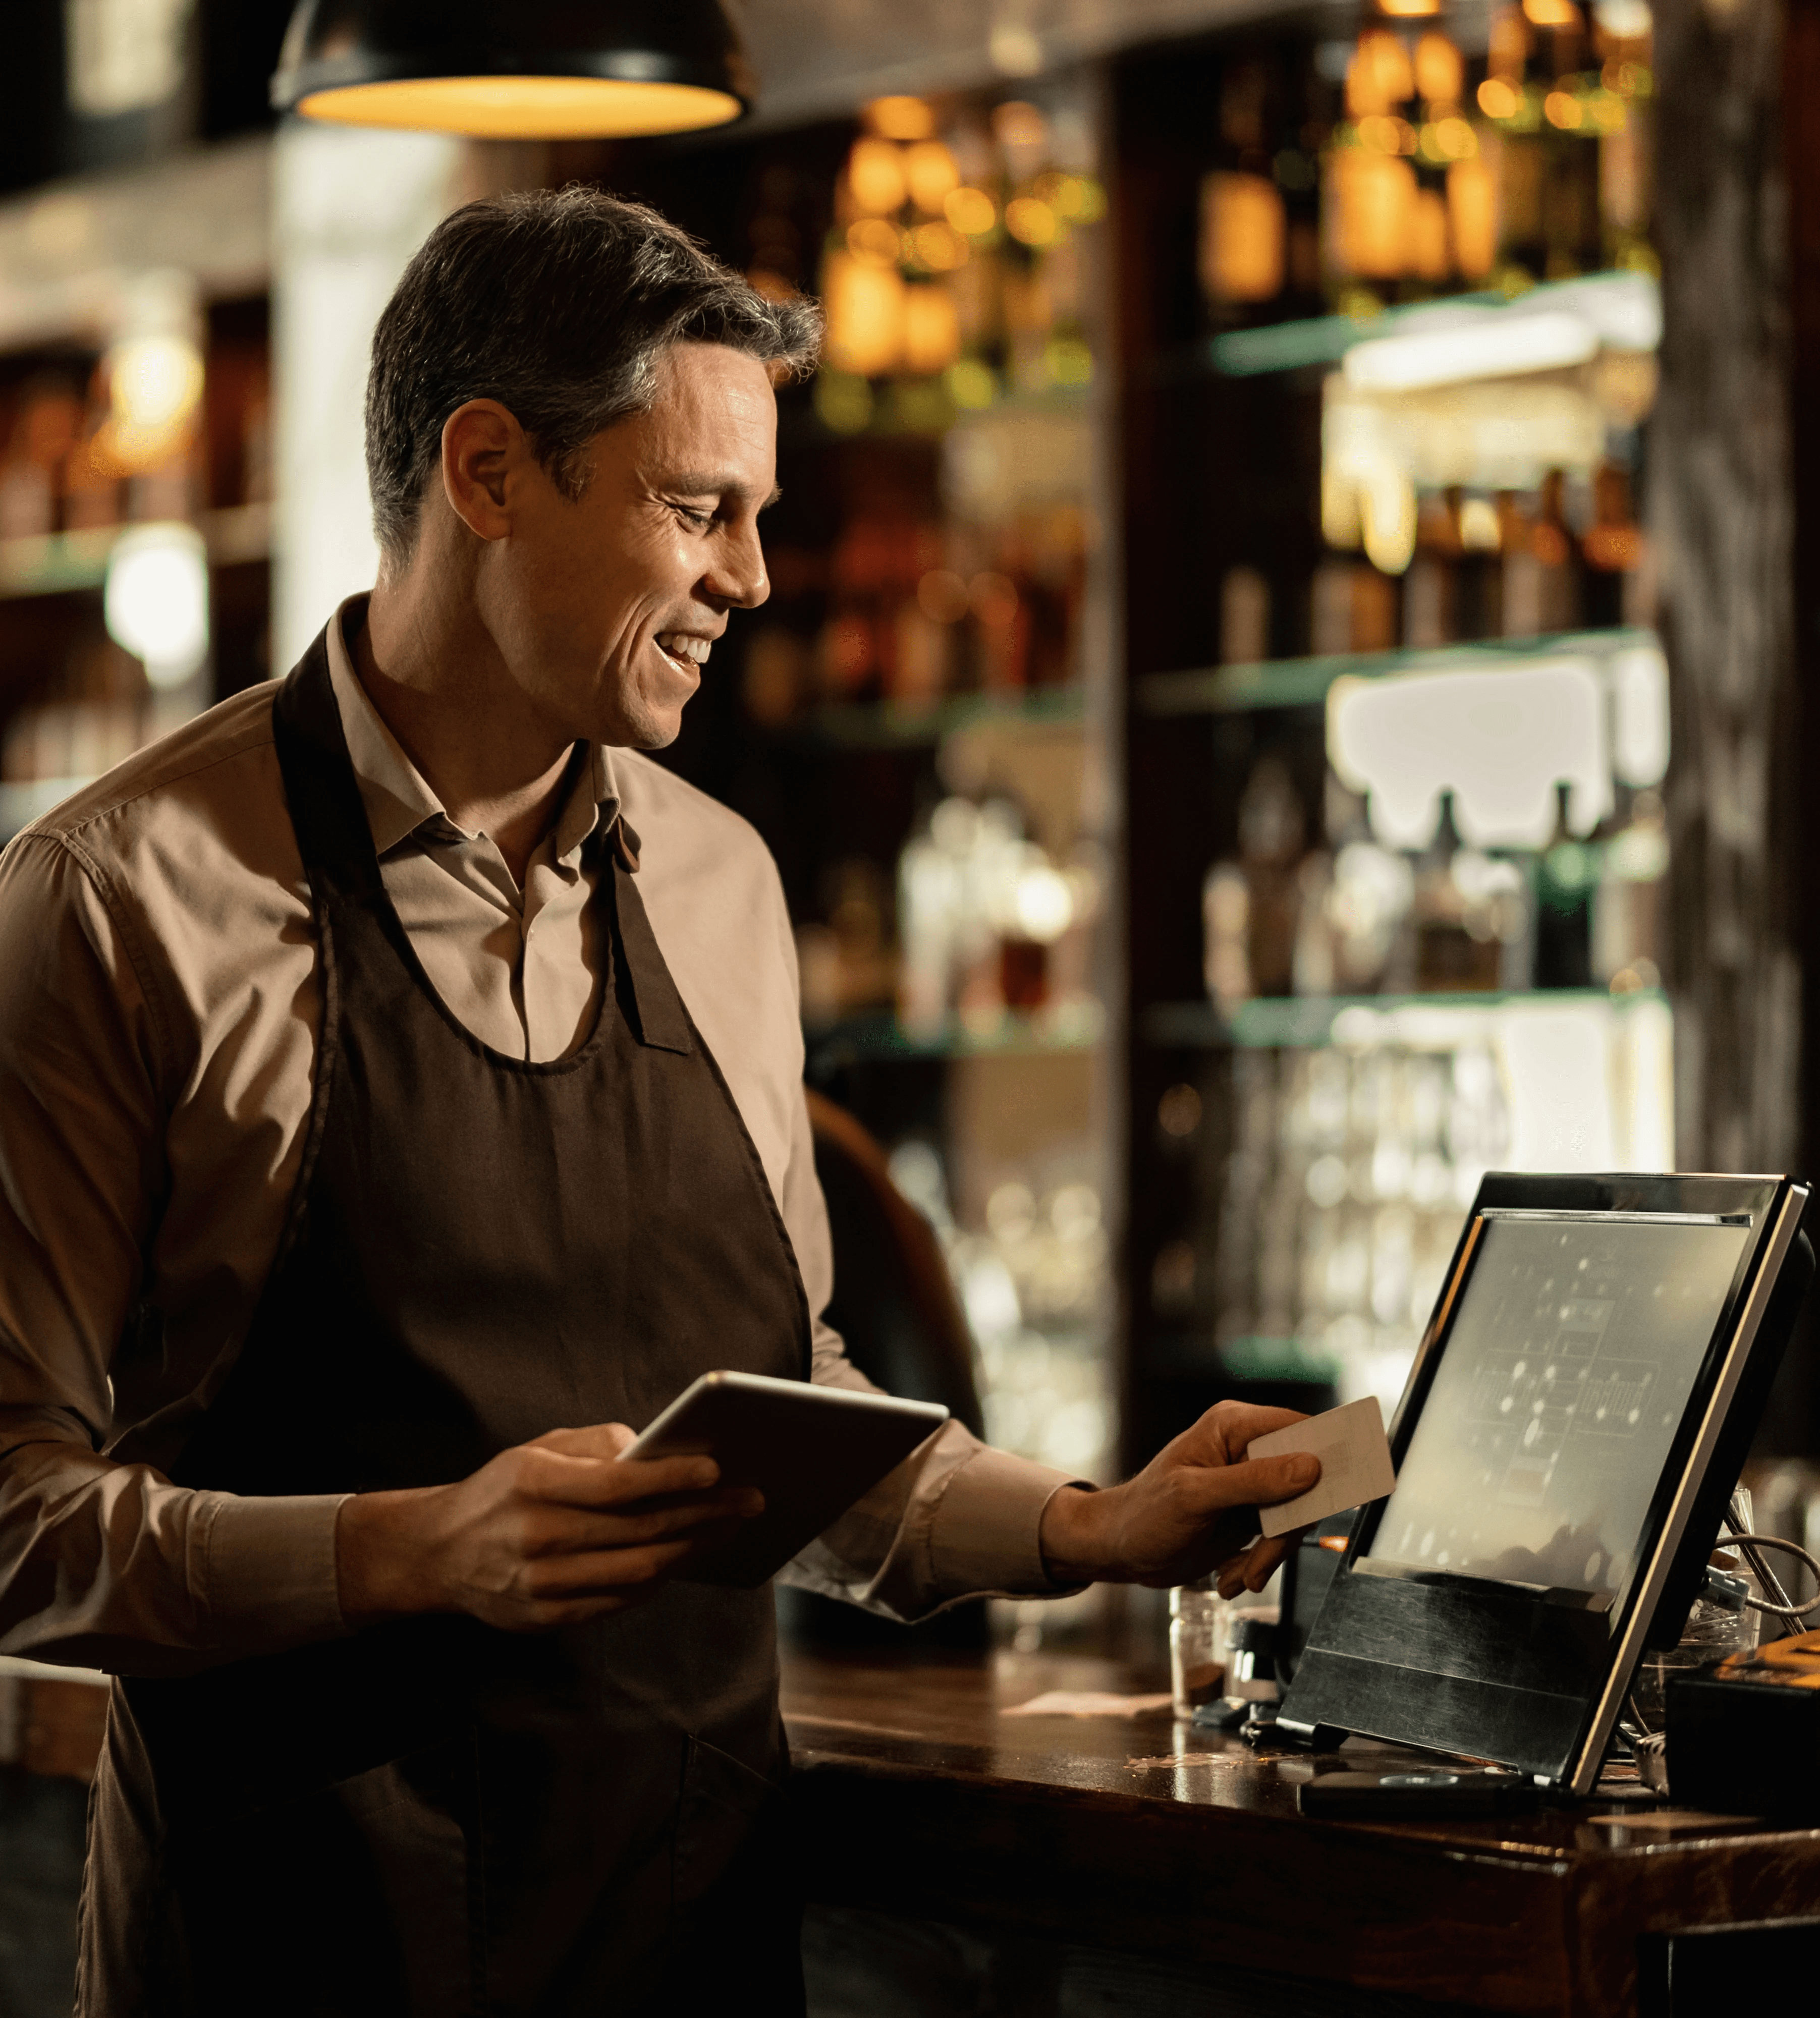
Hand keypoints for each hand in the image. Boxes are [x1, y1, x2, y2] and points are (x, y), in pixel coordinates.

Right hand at [335, 1423, 762, 1631]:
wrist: (438, 1553)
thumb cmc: (502, 1490)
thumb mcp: (537, 1449)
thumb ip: (597, 1445)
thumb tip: (657, 1451)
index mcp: (532, 1485)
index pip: (617, 1485)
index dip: (671, 1479)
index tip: (717, 1470)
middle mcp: (535, 1538)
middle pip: (638, 1531)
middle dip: (702, 1515)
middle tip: (749, 1499)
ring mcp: (540, 1586)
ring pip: (636, 1572)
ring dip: (691, 1550)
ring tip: (727, 1528)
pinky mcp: (547, 1618)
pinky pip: (618, 1601)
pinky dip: (658, 1580)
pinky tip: (684, 1557)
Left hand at [1037, 1401, 1319, 1595]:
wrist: (1121, 1552)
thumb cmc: (1144, 1515)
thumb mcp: (1196, 1497)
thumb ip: (1253, 1481)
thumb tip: (1311, 1467)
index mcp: (1233, 1427)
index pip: (1299, 1429)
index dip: (1327, 1455)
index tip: (1348, 1483)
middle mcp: (1246, 1449)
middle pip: (1305, 1481)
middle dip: (1286, 1528)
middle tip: (1263, 1557)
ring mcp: (1251, 1484)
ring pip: (1295, 1516)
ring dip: (1270, 1554)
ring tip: (1239, 1575)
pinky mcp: (1251, 1514)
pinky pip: (1279, 1539)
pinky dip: (1260, 1563)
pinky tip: (1232, 1576)